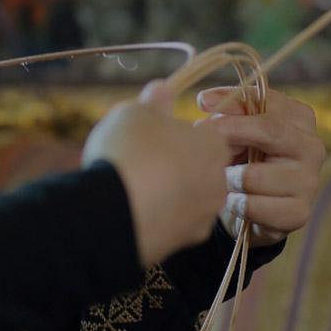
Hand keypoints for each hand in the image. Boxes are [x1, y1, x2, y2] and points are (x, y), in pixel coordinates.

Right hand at [82, 80, 231, 267]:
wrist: (112, 211)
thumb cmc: (129, 150)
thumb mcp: (136, 112)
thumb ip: (154, 101)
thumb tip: (162, 89)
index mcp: (213, 145)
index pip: (205, 134)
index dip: (177, 133)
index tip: (154, 135)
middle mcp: (218, 182)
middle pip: (199, 166)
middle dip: (177, 164)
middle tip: (143, 160)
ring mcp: (204, 215)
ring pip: (189, 196)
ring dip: (169, 191)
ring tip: (135, 186)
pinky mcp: (185, 242)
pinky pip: (175, 222)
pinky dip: (160, 216)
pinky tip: (135, 210)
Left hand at [196, 86, 323, 246]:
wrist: (256, 209)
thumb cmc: (246, 160)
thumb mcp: (239, 131)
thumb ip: (229, 111)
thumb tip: (206, 100)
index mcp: (300, 119)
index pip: (266, 102)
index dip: (232, 103)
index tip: (202, 103)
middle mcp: (312, 146)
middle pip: (267, 131)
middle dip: (229, 135)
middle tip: (201, 143)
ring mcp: (309, 181)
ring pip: (252, 175)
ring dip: (228, 180)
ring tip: (223, 181)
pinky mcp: (299, 212)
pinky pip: (253, 205)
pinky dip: (236, 204)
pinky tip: (234, 202)